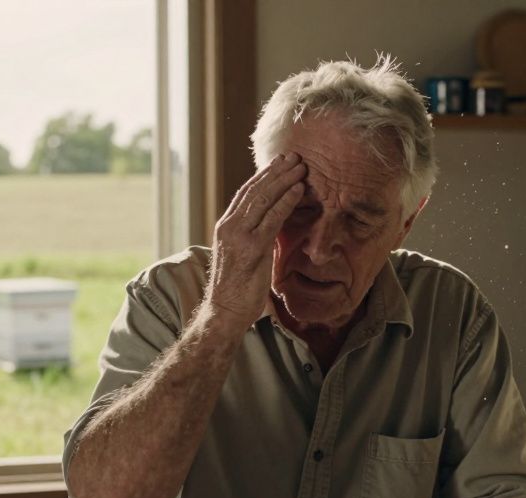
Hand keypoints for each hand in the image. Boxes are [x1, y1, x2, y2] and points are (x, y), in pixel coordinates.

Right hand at [204, 152, 306, 329]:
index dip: (264, 176)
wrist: (225, 311)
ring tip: (301, 167)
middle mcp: (229, 225)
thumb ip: (254, 237)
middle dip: (276, 171)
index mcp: (226, 226)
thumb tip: (271, 225)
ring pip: (263, 199)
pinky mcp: (251, 247)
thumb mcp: (243, 255)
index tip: (280, 164)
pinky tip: (298, 190)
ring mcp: (239, 235)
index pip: (246, 193)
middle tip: (294, 157)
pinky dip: (286, 201)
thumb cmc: (237, 288)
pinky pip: (272, 218)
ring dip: (284, 180)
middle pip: (255, 190)